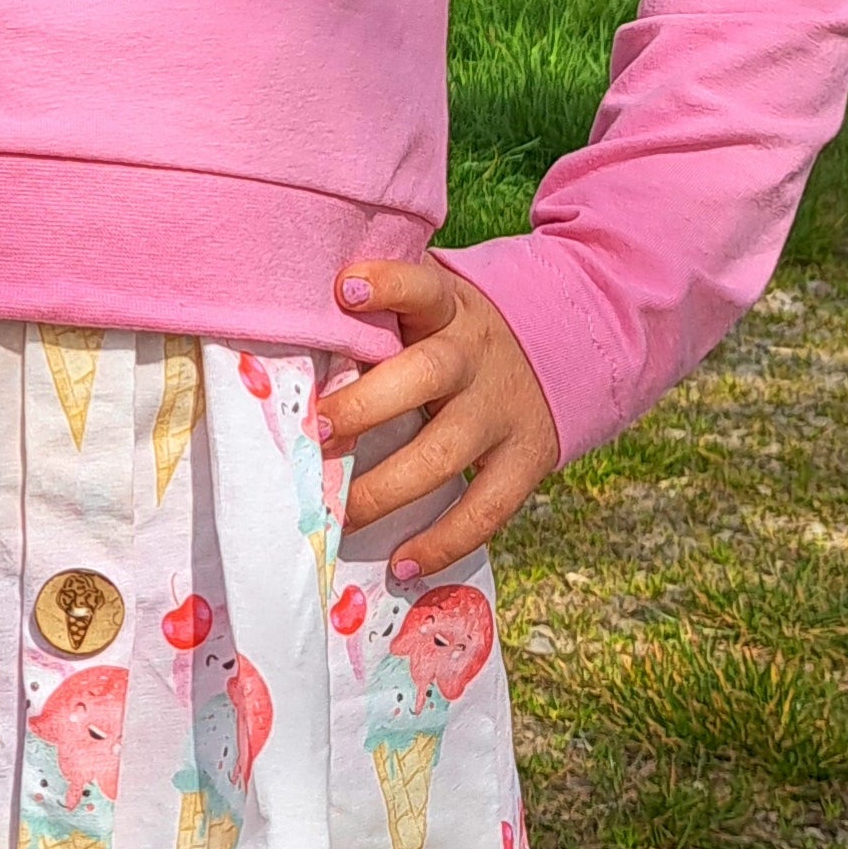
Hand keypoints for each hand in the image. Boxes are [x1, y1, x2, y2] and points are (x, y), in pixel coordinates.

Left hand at [318, 255, 559, 581]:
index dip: (388, 284)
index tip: (345, 288)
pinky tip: (401, 564)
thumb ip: (377, 315)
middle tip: (317, 432)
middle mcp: (475, 356)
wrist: (565, 344)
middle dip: (366, 406)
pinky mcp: (527, 459)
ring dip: (386, 487)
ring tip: (338, 513)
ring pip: (445, 452)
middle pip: (426, 375)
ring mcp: (502, 411)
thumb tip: (282, 330)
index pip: (422, 287)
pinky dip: (444, 541)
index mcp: (447, 307)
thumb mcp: (430, 304)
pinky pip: (487, 508)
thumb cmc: (454, 329)